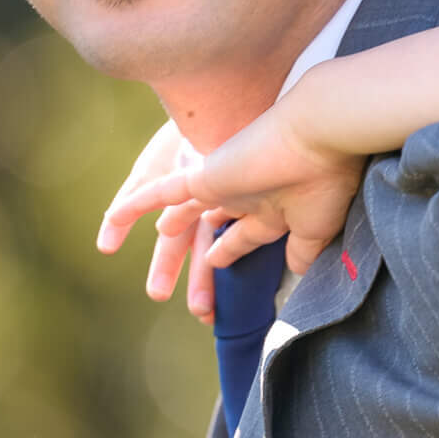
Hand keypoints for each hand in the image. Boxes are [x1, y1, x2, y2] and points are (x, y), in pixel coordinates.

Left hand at [99, 92, 368, 289]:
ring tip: (158, 275)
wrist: (319, 135)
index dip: (231, 252)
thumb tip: (295, 277)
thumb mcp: (315, 229)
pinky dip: (135, 207)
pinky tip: (111, 220)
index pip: (245, 236)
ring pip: (185, 221)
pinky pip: (157, 193)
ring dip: (170, 248)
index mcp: (273, 207)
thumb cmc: (326, 180)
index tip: (218, 265)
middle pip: (214, 231)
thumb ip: (302, 253)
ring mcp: (222, 184)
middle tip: (197, 302)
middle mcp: (245, 194)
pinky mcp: (202, 176)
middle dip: (204, 263)